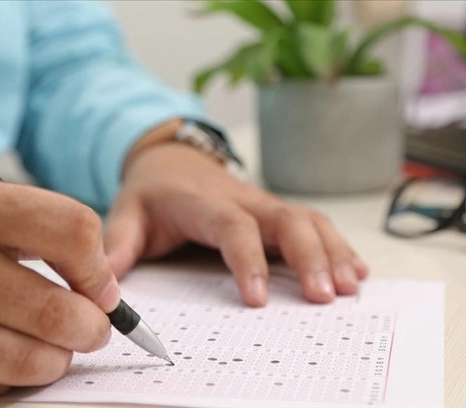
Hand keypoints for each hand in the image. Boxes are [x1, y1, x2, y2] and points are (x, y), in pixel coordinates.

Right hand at [0, 177, 117, 404]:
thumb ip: (43, 235)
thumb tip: (105, 291)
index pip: (73, 230)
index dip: (99, 267)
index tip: (100, 286)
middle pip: (58, 309)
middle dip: (93, 327)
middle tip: (93, 328)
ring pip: (31, 359)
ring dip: (59, 358)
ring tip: (54, 346)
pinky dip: (13, 374)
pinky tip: (1, 353)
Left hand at [104, 142, 368, 306]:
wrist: (172, 160)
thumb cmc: (152, 193)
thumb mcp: (127, 211)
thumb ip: (119, 242)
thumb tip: (109, 278)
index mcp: (203, 202)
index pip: (232, 226)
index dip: (248, 259)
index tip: (258, 299)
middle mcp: (243, 200)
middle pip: (286, 219)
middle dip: (310, 256)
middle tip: (325, 296)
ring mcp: (264, 204)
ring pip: (308, 221)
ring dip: (333, 252)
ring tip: (349, 288)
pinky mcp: (276, 212)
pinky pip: (314, 224)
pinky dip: (338, 246)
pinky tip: (357, 270)